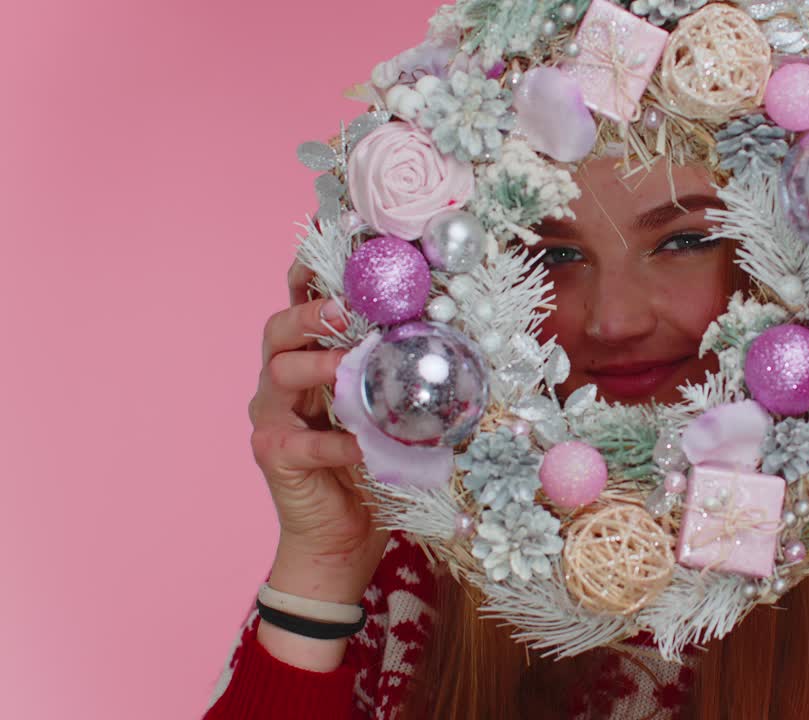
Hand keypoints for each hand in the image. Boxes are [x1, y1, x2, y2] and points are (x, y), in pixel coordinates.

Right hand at [247, 259, 386, 601]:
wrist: (343, 538)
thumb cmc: (373, 466)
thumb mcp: (392, 411)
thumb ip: (401, 374)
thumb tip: (452, 331)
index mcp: (311, 360)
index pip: (301, 305)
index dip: (309, 276)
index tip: (333, 251)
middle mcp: (283, 381)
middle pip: (278, 329)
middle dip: (307, 312)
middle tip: (340, 310)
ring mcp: (272, 416)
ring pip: (280, 373)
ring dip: (319, 367)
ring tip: (350, 369)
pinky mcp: (273, 454)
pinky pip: (300, 441)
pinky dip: (335, 441)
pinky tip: (363, 445)